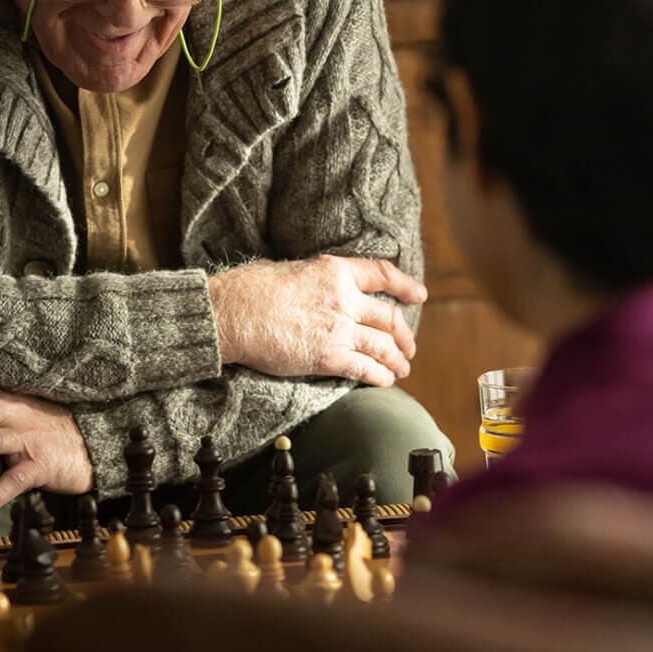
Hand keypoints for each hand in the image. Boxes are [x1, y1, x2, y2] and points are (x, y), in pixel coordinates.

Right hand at [208, 254, 424, 386]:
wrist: (233, 313)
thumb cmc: (250, 290)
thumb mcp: (292, 270)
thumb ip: (317, 281)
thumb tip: (322, 289)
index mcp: (334, 271)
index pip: (381, 273)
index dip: (405, 285)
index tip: (419, 295)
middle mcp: (343, 298)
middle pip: (389, 317)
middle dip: (404, 335)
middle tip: (408, 347)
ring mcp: (337, 328)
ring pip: (383, 346)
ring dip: (397, 360)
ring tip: (401, 369)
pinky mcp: (327, 357)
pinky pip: (366, 369)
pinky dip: (380, 376)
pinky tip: (384, 380)